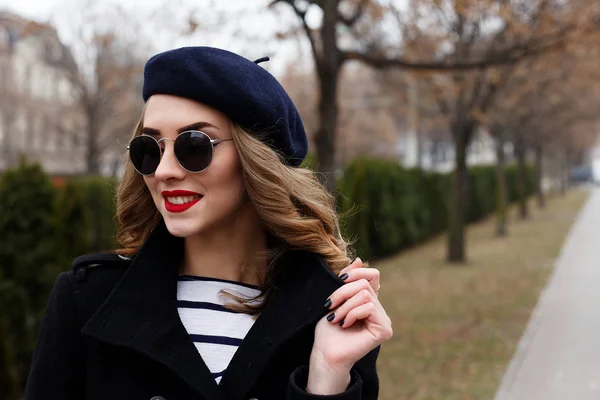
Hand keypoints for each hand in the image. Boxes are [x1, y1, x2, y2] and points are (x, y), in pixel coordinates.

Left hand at [306, 258, 392, 394]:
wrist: (325, 353)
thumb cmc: (328, 329)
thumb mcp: (336, 298)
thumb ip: (349, 280)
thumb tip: (359, 259)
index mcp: (370, 301)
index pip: (373, 275)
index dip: (357, 272)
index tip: (338, 279)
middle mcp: (380, 310)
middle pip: (365, 284)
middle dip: (342, 292)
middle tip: (330, 306)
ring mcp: (384, 320)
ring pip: (365, 295)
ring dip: (344, 305)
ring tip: (336, 318)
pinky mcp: (384, 330)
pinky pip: (369, 307)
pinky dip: (352, 313)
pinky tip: (344, 325)